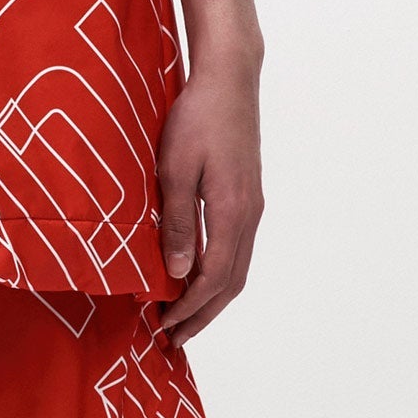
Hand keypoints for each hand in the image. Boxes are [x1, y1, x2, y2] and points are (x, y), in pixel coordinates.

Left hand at [149, 48, 260, 348]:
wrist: (229, 79)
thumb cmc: (197, 117)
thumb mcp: (174, 169)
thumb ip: (176, 222)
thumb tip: (175, 273)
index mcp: (232, 212)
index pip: (213, 278)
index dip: (189, 308)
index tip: (164, 327)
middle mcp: (250, 215)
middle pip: (231, 283)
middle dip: (202, 315)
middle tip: (173, 339)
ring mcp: (252, 206)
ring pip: (237, 268)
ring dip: (212, 298)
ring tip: (184, 317)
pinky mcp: (248, 195)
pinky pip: (237, 249)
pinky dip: (219, 274)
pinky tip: (197, 275)